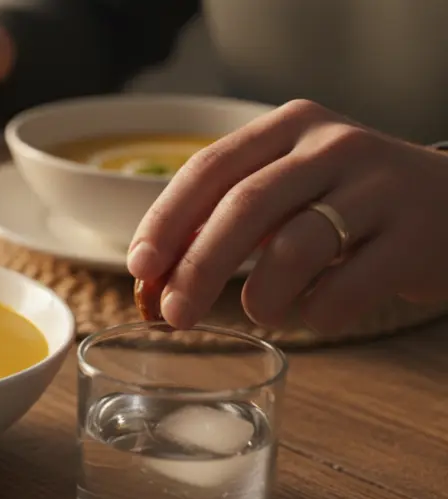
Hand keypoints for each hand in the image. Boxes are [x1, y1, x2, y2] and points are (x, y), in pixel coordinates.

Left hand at [126, 99, 447, 332]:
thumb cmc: (350, 206)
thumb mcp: (290, 190)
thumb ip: (226, 219)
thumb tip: (152, 278)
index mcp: (290, 126)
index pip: (210, 168)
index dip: (165, 221)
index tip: (139, 268)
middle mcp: (334, 145)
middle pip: (244, 206)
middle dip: (198, 268)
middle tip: (173, 314)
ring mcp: (380, 186)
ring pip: (294, 249)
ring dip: (261, 298)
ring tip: (263, 312)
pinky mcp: (416, 236)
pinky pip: (344, 290)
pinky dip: (315, 315)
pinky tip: (315, 311)